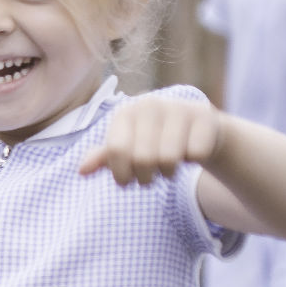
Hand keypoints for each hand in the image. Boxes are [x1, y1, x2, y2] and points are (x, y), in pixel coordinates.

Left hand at [80, 96, 230, 185]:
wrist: (197, 127)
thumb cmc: (154, 139)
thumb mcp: (128, 146)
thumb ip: (105, 157)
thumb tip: (81, 171)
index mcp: (125, 113)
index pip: (116, 151)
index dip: (121, 174)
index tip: (126, 181)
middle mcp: (149, 105)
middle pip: (143, 159)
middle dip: (145, 178)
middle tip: (150, 177)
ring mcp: (178, 108)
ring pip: (169, 159)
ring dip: (168, 173)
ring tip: (168, 168)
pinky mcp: (204, 117)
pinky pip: (195, 155)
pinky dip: (191, 162)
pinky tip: (189, 153)